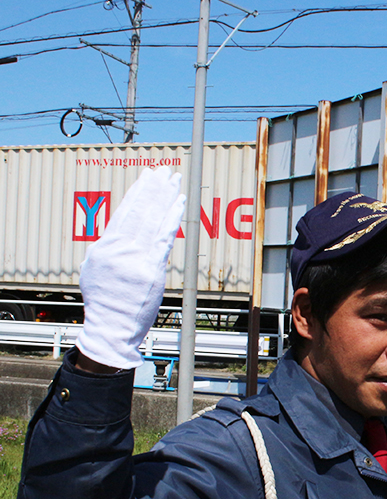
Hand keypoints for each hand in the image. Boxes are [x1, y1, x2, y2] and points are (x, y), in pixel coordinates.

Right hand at [75, 166, 184, 369]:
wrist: (112, 328)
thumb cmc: (106, 303)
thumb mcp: (95, 271)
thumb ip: (107, 249)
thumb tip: (117, 234)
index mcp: (104, 246)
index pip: (124, 211)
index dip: (138, 192)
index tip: (148, 176)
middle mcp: (119, 248)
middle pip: (140, 210)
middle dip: (154, 188)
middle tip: (164, 170)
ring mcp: (136, 257)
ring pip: (153, 219)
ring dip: (166, 197)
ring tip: (174, 180)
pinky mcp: (152, 268)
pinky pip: (165, 237)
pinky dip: (172, 217)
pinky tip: (179, 202)